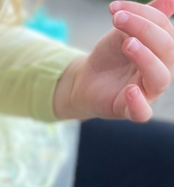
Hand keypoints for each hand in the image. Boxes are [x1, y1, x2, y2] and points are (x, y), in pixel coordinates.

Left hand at [53, 0, 173, 120]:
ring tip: (127, 44)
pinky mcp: (130, 110)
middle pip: (166, 49)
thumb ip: (145, 17)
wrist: (85, 81)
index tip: (114, 7)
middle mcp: (162, 70)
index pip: (163, 28)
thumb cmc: (110, 56)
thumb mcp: (123, 33)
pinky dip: (138, 102)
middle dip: (144, 30)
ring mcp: (148, 92)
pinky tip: (130, 90)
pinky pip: (142, 112)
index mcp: (163, 50)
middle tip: (119, 21)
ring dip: (146, 58)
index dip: (143, 13)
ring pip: (159, 77)